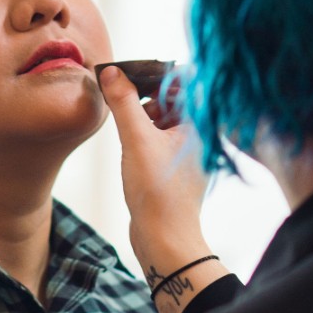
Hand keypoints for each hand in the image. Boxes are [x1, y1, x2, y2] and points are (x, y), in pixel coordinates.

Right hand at [98, 65, 209, 279]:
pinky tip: (130, 144)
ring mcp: (190, 152)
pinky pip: (162, 139)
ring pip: (166, 118)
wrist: (165, 240)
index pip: (184, 79)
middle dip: (146, 93)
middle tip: (119, 93)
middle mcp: (201, 134)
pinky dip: (145, 134)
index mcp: (201, 122)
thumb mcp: (136, 140)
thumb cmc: (157, 192)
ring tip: (123, 119)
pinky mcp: (178, 168)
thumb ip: (124, 103)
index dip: (155, 71)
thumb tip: (111, 72)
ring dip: (143, 113)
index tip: (128, 73)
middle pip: (173, 97)